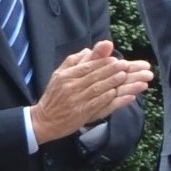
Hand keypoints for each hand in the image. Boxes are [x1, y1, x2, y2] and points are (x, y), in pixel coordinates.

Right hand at [30, 39, 148, 142]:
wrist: (45, 120)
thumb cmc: (54, 97)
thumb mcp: (58, 76)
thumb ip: (72, 62)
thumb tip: (87, 50)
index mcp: (65, 76)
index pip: (86, 67)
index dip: (102, 63)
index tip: (115, 59)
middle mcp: (70, 87)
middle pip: (94, 76)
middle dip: (111, 70)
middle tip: (125, 64)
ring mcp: (76, 100)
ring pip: (97, 89)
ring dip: (112, 82)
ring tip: (124, 76)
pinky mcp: (81, 113)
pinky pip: (96, 103)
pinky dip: (107, 98)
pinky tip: (117, 93)